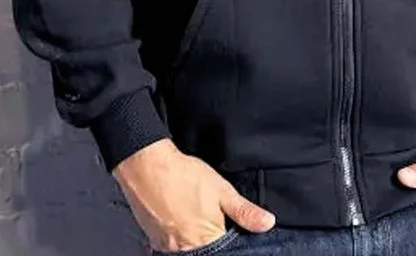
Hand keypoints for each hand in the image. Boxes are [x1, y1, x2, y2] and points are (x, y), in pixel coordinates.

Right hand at [112, 138, 275, 251]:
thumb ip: (244, 211)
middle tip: (206, 217)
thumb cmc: (185, 176)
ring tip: (193, 217)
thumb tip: (268, 223)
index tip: (227, 228)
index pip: (225, 250)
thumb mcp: (222, 189)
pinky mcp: (154, 241)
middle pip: (206, 251)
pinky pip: (170, 247)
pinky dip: (178, 238)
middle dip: (210, 239)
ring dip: (193, 239)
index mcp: (207, 239)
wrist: (148, 167)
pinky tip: (179, 220)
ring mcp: (168, 248)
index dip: (228, 238)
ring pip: (187, 251)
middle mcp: (186, 250)